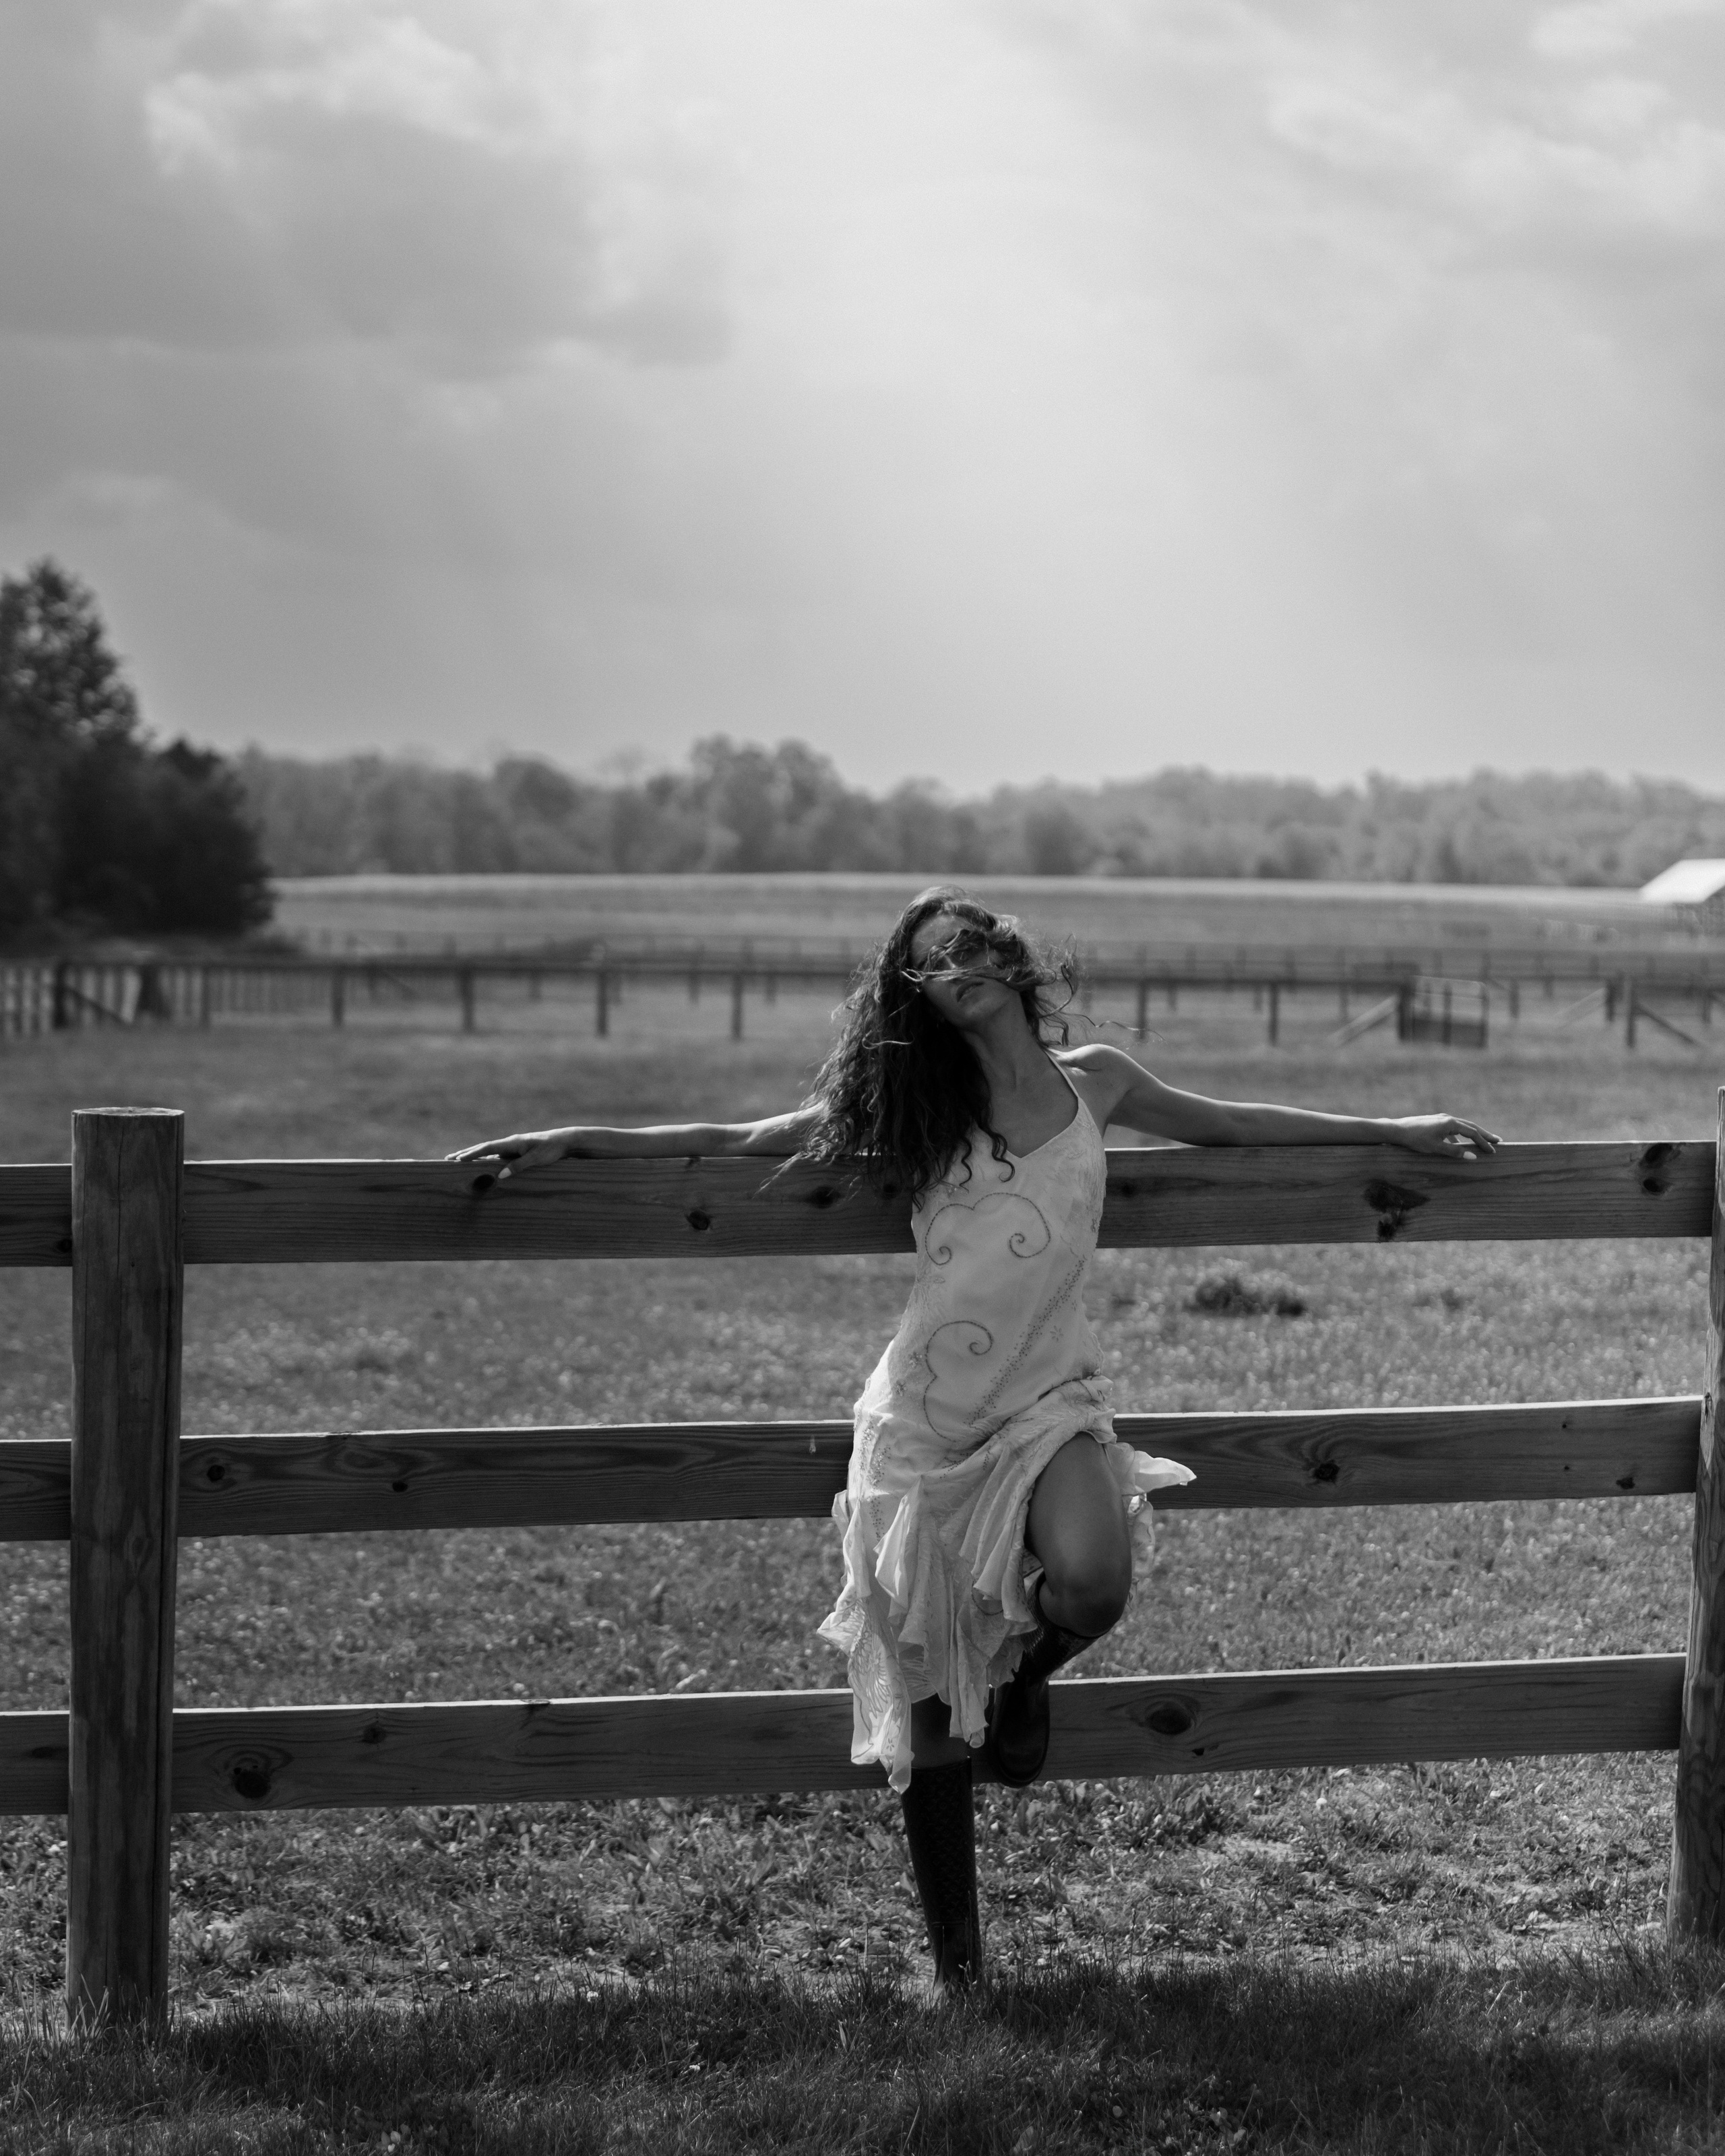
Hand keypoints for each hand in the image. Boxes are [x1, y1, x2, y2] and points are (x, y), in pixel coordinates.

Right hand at [445, 1128, 571, 1181]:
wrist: (564, 1141)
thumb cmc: (551, 1149)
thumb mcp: (536, 1159)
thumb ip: (519, 1166)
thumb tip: (500, 1176)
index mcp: (512, 1142)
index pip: (487, 1148)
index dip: (471, 1154)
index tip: (457, 1159)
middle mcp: (509, 1143)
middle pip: (483, 1148)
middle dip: (465, 1154)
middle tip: (447, 1159)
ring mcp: (512, 1147)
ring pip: (488, 1152)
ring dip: (474, 1156)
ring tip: (458, 1160)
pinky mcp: (517, 1151)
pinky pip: (497, 1155)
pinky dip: (485, 1159)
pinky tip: (481, 1164)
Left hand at [1386, 1113, 1499, 1159]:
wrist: (1397, 1130)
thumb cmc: (1415, 1140)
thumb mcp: (1436, 1148)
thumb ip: (1455, 1152)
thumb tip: (1473, 1156)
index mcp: (1450, 1123)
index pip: (1472, 1133)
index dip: (1484, 1142)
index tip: (1493, 1151)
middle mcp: (1448, 1118)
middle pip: (1471, 1126)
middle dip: (1484, 1134)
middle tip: (1497, 1141)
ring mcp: (1441, 1119)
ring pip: (1462, 1126)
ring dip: (1473, 1134)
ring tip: (1482, 1141)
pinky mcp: (1435, 1122)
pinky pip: (1452, 1129)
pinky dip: (1459, 1135)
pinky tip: (1459, 1144)